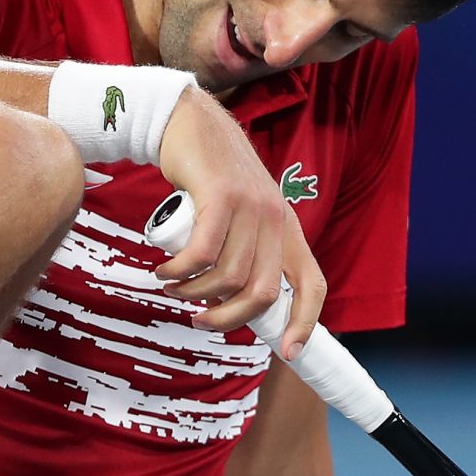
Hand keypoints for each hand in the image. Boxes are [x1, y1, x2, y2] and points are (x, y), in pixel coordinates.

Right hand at [155, 90, 325, 358]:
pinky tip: (163, 271)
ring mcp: (251, 207)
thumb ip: (247, 248)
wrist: (190, 123)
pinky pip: (201, 254)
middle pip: (261, 293)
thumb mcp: (241, 215)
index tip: (287, 352)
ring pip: (227, 278)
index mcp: (287, 230)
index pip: (312, 284)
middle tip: (198, 318)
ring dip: (193, 293)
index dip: (305, 323)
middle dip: (226, 318)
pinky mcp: (221, 196)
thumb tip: (236, 299)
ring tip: (172, 286)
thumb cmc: (209, 178)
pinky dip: (179, 272)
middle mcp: (275, 220)